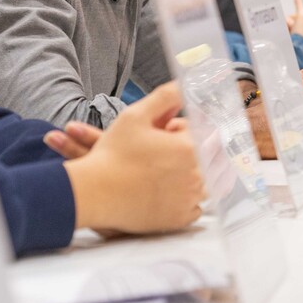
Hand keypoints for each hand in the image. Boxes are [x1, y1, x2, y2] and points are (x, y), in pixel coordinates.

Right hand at [64, 82, 203, 234]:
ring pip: (206, 183)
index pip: (203, 132)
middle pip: (209, 157)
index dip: (183, 129)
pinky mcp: (179, 218)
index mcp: (191, 148)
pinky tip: (169, 191)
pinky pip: (195, 206)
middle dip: (191, 150)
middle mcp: (197, 174)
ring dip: (193, 173)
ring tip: (168, 169)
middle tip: (165, 150)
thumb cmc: (112, 153)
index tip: (166, 131)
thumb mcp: (136, 115)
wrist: (93, 192)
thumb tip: (184, 84)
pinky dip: (186, 198)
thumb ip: (165, 97)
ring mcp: (189, 199)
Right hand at [286, 0, 302, 43]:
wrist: (296, 51)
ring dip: (289, 21)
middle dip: (295, 14)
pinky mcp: (294, 38)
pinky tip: (286, 30)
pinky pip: (288, 27)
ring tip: (290, 26)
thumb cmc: (302, 35)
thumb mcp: (302, 16)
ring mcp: (301, 33)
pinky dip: (286, 27)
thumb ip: (300, 5)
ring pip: (293, 21)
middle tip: (293, 14)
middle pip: (302, 15)